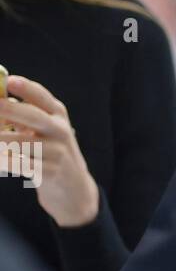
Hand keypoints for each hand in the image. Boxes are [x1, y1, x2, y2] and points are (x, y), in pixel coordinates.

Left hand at [0, 75, 99, 225]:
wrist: (74, 189)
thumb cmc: (51, 153)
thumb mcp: (44, 132)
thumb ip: (23, 117)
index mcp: (58, 116)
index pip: (42, 97)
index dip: (25, 88)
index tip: (8, 80)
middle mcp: (60, 131)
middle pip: (34, 117)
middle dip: (11, 110)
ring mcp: (57, 152)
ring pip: (23, 143)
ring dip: (2, 142)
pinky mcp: (51, 173)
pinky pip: (21, 165)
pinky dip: (5, 162)